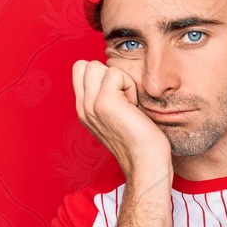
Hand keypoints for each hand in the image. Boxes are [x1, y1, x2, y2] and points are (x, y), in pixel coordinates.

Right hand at [72, 60, 171, 180]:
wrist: (146, 161)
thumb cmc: (141, 139)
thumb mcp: (116, 114)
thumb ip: (106, 95)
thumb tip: (113, 74)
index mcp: (84, 110)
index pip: (80, 70)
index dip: (102, 76)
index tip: (119, 98)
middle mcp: (82, 107)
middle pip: (86, 65)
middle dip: (109, 76)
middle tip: (124, 100)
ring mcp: (90, 105)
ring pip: (97, 66)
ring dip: (119, 80)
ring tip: (128, 104)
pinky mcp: (104, 103)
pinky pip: (115, 73)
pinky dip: (129, 85)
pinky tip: (133, 106)